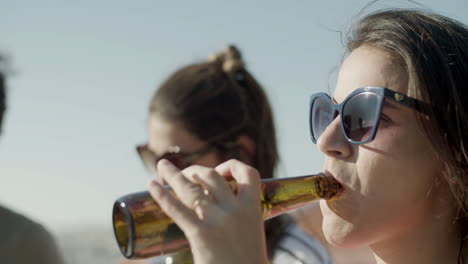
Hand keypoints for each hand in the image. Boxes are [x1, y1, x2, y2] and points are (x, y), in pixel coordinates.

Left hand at [147, 159, 267, 263]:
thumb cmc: (246, 263)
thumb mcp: (251, 233)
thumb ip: (238, 217)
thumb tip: (213, 204)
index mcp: (253, 209)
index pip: (248, 174)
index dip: (232, 167)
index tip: (220, 171)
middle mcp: (236, 210)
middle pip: (211, 176)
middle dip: (195, 171)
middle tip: (185, 175)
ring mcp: (217, 220)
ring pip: (191, 188)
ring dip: (174, 174)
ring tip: (162, 166)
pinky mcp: (199, 234)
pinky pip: (176, 208)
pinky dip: (162, 195)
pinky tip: (151, 185)